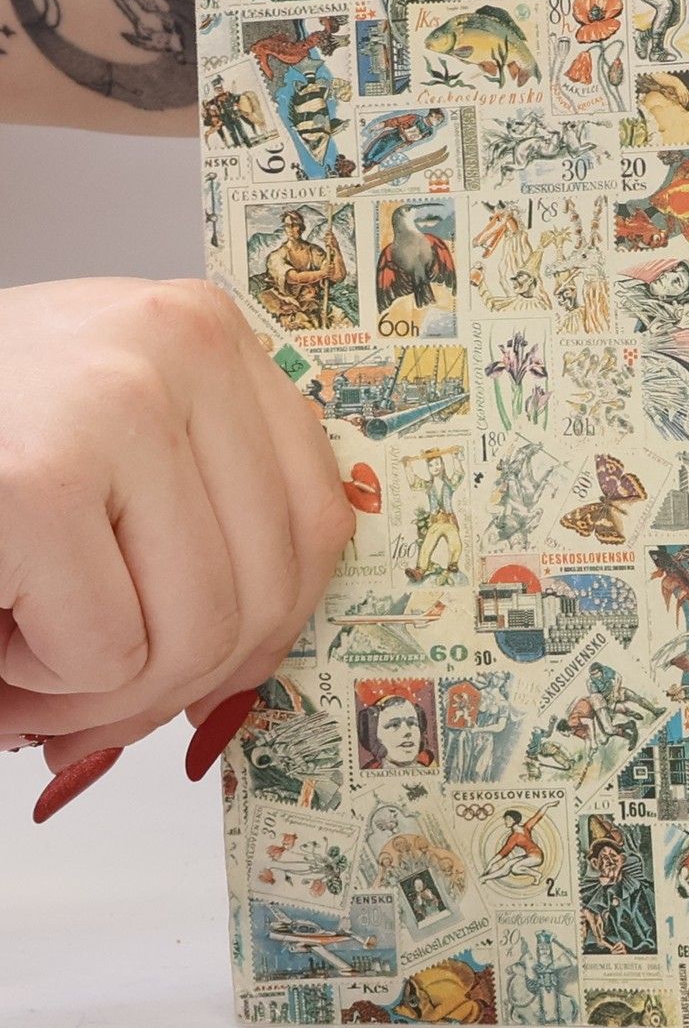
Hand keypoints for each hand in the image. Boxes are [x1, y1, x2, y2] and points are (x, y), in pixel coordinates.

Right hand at [0, 277, 353, 783]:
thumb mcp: (99, 456)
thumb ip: (194, 526)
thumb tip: (259, 675)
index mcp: (204, 335)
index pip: (319, 521)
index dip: (262, 628)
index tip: (190, 668)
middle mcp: (180, 345)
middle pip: (268, 590)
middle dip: (169, 682)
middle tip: (75, 692)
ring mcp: (117, 399)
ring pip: (196, 634)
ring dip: (97, 688)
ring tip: (15, 649)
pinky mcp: (38, 477)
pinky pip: (106, 650)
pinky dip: (38, 684)